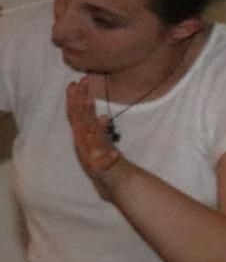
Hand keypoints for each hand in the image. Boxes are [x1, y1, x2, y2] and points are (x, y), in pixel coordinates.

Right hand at [65, 76, 128, 190]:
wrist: (108, 180)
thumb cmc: (99, 154)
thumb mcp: (92, 132)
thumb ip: (88, 116)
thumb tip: (85, 95)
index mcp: (82, 133)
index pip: (76, 113)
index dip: (75, 98)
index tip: (76, 82)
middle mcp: (84, 142)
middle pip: (82, 123)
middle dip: (83, 105)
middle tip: (85, 90)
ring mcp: (91, 155)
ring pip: (93, 142)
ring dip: (98, 130)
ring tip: (103, 118)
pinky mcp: (100, 170)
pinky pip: (104, 164)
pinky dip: (109, 158)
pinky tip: (114, 153)